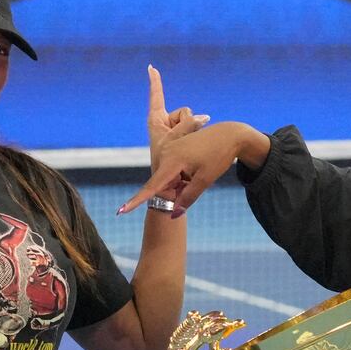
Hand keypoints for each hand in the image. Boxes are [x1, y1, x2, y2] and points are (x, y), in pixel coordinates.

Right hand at [124, 66, 248, 216]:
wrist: (228, 135)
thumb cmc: (219, 156)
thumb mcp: (205, 179)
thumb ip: (188, 198)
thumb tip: (174, 214)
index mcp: (173, 160)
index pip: (153, 186)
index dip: (137, 200)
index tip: (122, 211)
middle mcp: (166, 152)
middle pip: (164, 183)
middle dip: (177, 188)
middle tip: (198, 177)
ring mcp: (168, 149)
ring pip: (170, 177)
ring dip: (182, 181)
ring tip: (201, 168)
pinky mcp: (173, 148)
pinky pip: (174, 170)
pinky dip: (184, 175)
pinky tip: (199, 165)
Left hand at [145, 64, 207, 159]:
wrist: (173, 187)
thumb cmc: (167, 166)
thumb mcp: (176, 140)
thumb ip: (189, 124)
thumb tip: (205, 117)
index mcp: (156, 123)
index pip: (156, 98)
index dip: (155, 83)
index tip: (151, 67)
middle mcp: (166, 124)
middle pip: (184, 114)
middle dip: (187, 125)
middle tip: (182, 143)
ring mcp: (177, 131)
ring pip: (194, 122)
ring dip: (192, 135)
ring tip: (183, 154)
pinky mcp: (186, 138)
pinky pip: (198, 129)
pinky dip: (197, 138)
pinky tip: (190, 154)